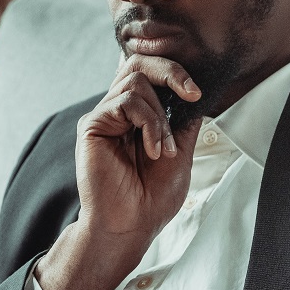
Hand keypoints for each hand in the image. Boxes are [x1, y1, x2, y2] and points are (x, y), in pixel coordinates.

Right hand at [34, 54, 200, 289]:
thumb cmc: (152, 198)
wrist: (130, 226)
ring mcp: (104, 116)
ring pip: (137, 81)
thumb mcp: (180, 152)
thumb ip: (182, 119)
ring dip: (161, 116)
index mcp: (137, 115)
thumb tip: (194, 89)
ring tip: (163, 149)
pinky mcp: (92, 124)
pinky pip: (126, 102)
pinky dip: (149, 124)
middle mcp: (118, 110)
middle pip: (139, 62)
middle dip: (171, 71)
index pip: (150, 72)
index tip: (197, 93)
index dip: (173, 70)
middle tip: (192, 93)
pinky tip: (152, 150)